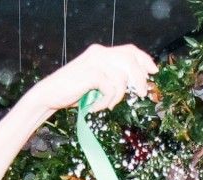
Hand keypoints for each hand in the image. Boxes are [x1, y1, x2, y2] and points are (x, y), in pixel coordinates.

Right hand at [25, 44, 158, 116]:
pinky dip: (105, 101)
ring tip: (105, 104)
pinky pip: (110, 89)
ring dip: (117, 96)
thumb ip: (114, 78)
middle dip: (140, 78)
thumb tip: (138, 83)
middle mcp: (99, 53)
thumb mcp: (98, 82)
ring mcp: (95, 62)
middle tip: (142, 94)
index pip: (129, 50)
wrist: (49, 95)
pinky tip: (95, 107)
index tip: (153, 71)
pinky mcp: (91, 73)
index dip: (144, 60)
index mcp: (101, 52)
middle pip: (130, 60)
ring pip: (122, 78)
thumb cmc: (74, 91)